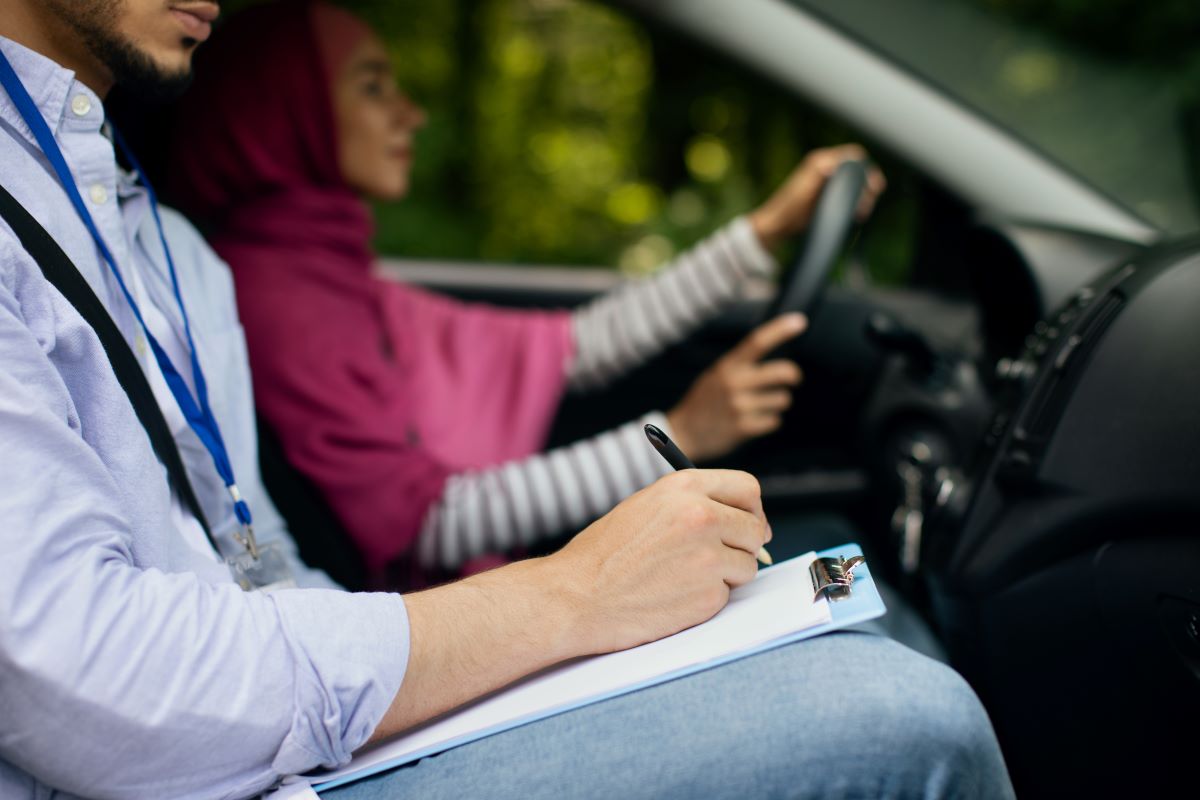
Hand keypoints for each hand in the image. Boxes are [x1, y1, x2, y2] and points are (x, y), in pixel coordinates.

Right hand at [547, 468, 769, 654]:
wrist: (576, 597)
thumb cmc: (603, 554)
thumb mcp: (646, 507)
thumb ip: (692, 505)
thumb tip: (739, 518)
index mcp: (684, 488)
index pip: (747, 488)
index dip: (751, 508)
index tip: (748, 521)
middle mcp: (701, 517)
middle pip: (755, 528)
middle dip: (744, 543)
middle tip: (725, 555)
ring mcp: (708, 557)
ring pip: (747, 565)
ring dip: (727, 574)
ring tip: (685, 577)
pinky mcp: (709, 596)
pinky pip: (728, 595)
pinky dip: (708, 598)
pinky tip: (675, 596)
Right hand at [666, 313, 806, 461]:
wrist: (683, 434)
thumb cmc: (704, 402)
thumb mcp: (716, 375)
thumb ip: (740, 365)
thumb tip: (775, 355)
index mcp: (727, 366)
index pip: (757, 342)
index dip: (780, 330)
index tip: (799, 321)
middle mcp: (733, 383)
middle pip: (782, 372)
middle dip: (793, 375)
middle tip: (793, 379)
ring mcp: (739, 406)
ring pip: (782, 399)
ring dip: (778, 402)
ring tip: (760, 406)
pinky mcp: (743, 428)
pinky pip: (774, 421)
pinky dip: (770, 421)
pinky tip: (755, 421)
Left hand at [748, 144, 886, 249]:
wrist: (779, 225)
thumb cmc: (788, 206)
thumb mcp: (803, 187)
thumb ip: (819, 172)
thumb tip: (835, 165)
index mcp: (821, 161)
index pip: (853, 155)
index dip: (866, 166)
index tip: (873, 183)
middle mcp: (827, 168)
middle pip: (858, 169)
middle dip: (868, 182)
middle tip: (871, 198)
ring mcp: (830, 182)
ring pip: (857, 183)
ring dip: (865, 194)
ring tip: (863, 210)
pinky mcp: (831, 196)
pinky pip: (851, 195)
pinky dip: (858, 202)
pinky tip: (858, 214)